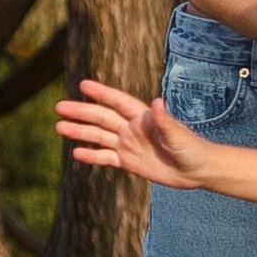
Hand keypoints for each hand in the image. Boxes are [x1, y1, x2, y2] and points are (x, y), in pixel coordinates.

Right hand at [54, 78, 215, 190]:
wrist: (197, 170)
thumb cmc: (192, 148)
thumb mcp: (178, 135)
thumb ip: (165, 121)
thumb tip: (156, 102)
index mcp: (143, 117)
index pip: (117, 102)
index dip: (101, 94)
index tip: (83, 85)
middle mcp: (132, 128)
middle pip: (102, 118)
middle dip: (81, 112)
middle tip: (59, 107)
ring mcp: (129, 144)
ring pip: (99, 136)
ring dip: (80, 132)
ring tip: (59, 128)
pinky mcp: (129, 161)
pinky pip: (105, 157)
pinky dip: (91, 155)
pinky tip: (76, 153)